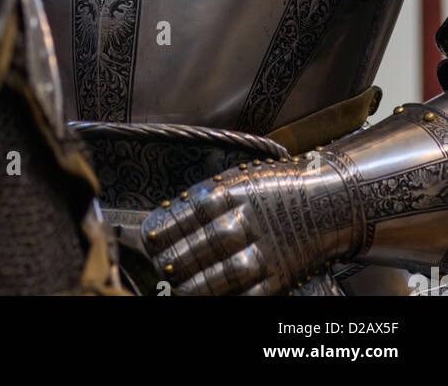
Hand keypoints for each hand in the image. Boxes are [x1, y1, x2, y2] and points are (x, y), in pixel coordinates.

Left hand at [141, 156, 355, 295]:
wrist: (328, 201)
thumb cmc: (277, 187)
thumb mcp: (242, 177)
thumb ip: (211, 193)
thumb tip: (172, 210)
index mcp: (238, 192)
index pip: (195, 211)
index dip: (169, 228)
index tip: (149, 239)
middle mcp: (252, 221)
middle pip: (210, 242)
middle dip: (179, 258)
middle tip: (159, 267)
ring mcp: (269, 251)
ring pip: (229, 273)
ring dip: (199, 284)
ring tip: (176, 289)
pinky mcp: (283, 276)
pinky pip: (253, 294)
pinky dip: (231, 299)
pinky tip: (210, 300)